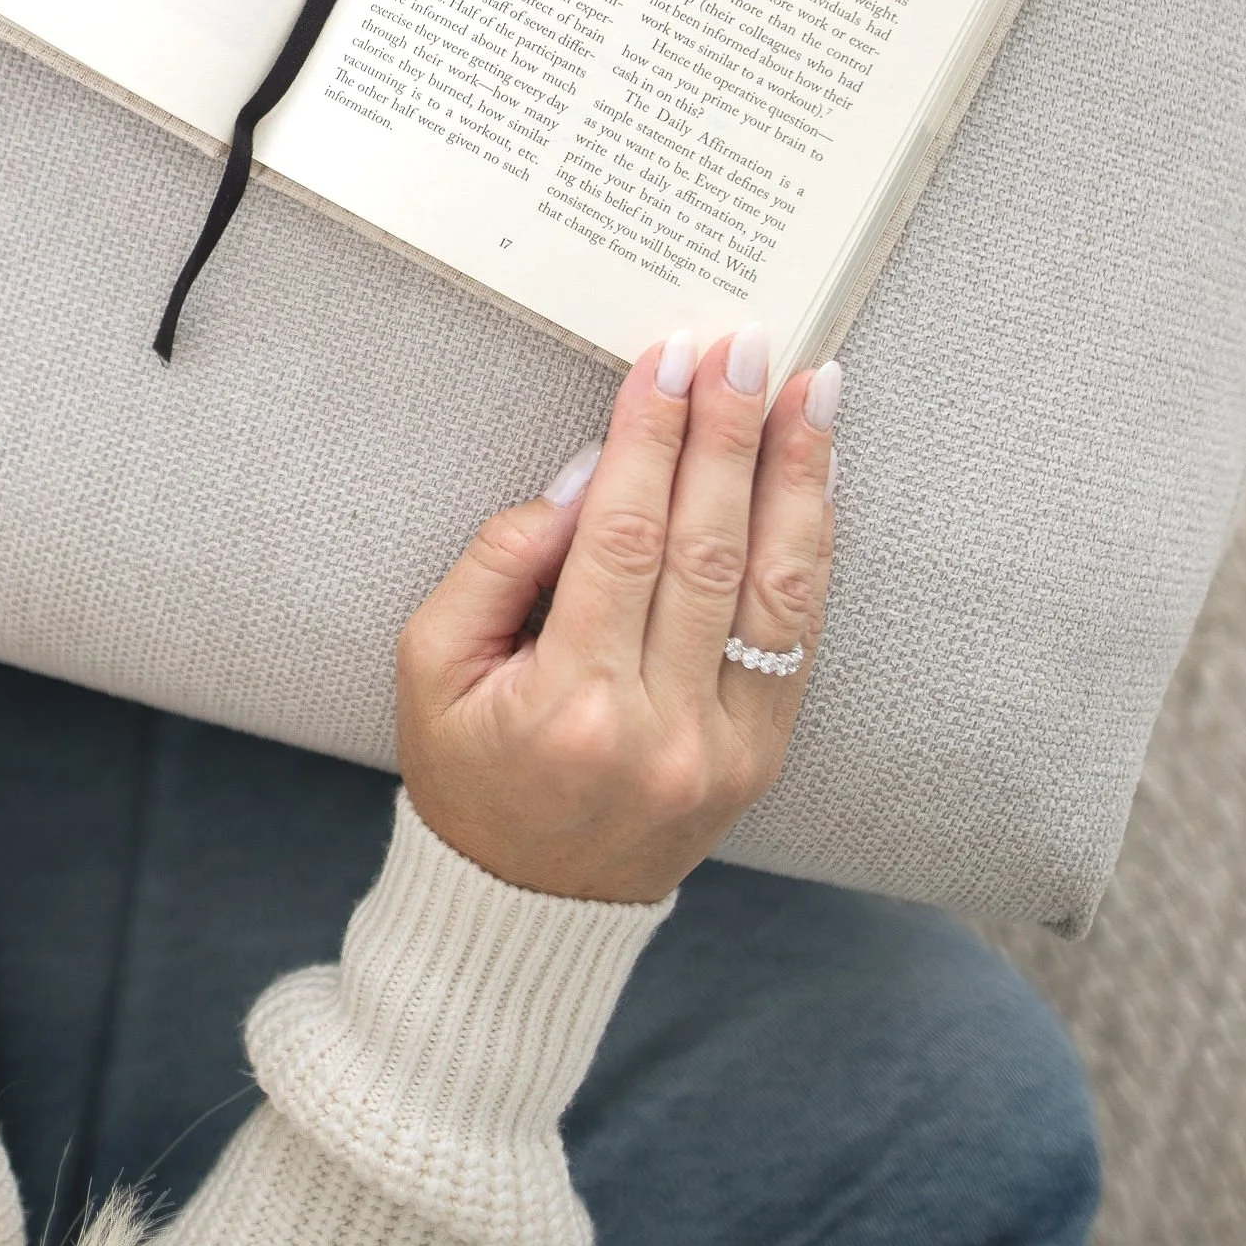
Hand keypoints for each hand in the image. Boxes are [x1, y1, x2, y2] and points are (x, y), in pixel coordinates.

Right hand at [396, 330, 836, 903]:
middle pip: (708, 549)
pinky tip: (816, 476)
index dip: (650, 440)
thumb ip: (498, 562)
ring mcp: (725, 748)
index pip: (622, 539)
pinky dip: (812, 545)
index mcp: (570, 704)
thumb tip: (585, 474)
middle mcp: (661, 728)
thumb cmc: (468, 768)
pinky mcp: (763, 754)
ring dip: (798, 476)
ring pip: (776, 588)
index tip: (669, 359)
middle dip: (731, 433)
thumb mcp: (429, 663)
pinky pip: (798, 633)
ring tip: (812, 388)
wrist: (525, 901)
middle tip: (746, 344)